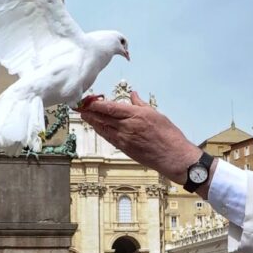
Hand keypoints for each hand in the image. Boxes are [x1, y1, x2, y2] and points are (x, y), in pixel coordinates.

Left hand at [79, 91, 201, 184]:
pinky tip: (96, 127)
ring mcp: (124, 139)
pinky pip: (108, 138)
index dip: (95, 104)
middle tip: (78, 106)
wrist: (173, 157)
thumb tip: (133, 95)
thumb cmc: (169, 136)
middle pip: (102, 117)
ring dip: (91, 121)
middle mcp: (127, 127)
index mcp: (136, 115)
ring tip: (83, 115)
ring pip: (103, 128)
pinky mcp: (125, 149)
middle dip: (89, 111)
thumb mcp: (156, 114)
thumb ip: (141, 104)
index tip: (86, 99)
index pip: (110, 107)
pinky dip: (100, 131)